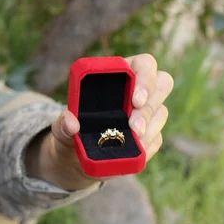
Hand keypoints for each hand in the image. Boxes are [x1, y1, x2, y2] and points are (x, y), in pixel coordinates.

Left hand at [42, 53, 172, 186]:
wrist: (74, 159)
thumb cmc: (69, 133)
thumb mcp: (60, 128)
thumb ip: (63, 123)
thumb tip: (71, 123)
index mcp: (117, 76)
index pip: (143, 64)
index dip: (145, 77)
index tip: (135, 100)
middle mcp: (136, 91)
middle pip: (162, 84)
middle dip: (150, 105)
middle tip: (135, 126)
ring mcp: (146, 113)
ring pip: (161, 112)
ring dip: (149, 128)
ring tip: (132, 140)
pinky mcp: (150, 135)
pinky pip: (157, 138)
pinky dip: (147, 146)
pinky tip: (134, 152)